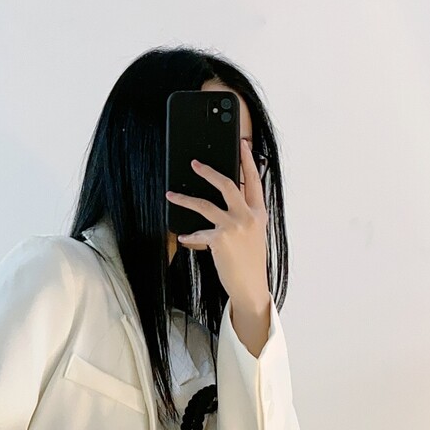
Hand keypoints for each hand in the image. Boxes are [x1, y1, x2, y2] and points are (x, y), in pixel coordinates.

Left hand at [166, 138, 269, 314]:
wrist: (250, 285)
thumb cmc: (249, 259)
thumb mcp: (254, 232)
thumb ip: (244, 213)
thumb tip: (229, 196)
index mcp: (258, 212)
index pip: (254, 180)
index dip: (248, 161)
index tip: (243, 145)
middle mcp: (248, 216)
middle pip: (227, 184)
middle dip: (209, 171)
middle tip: (195, 163)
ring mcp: (234, 227)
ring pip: (205, 204)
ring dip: (184, 199)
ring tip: (171, 194)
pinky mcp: (220, 239)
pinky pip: (198, 232)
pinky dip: (189, 235)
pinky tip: (183, 236)